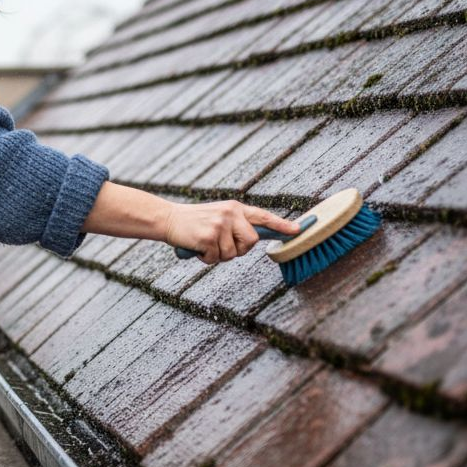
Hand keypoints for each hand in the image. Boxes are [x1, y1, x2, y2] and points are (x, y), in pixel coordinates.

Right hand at [164, 201, 299, 264]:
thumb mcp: (218, 217)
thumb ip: (235, 226)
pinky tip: (197, 248)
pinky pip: (216, 258)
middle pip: (251, 241)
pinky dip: (206, 258)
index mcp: (235, 208)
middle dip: (239, 250)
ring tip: (205, 245)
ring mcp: (219, 224)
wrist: (168, 219)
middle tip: (222, 247)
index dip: (282, 225)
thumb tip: (253, 241)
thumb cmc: (194, 223)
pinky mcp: (208, 236)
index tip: (298, 230)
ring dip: (218, 256)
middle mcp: (230, 213)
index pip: (264, 216)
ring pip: (232, 254)